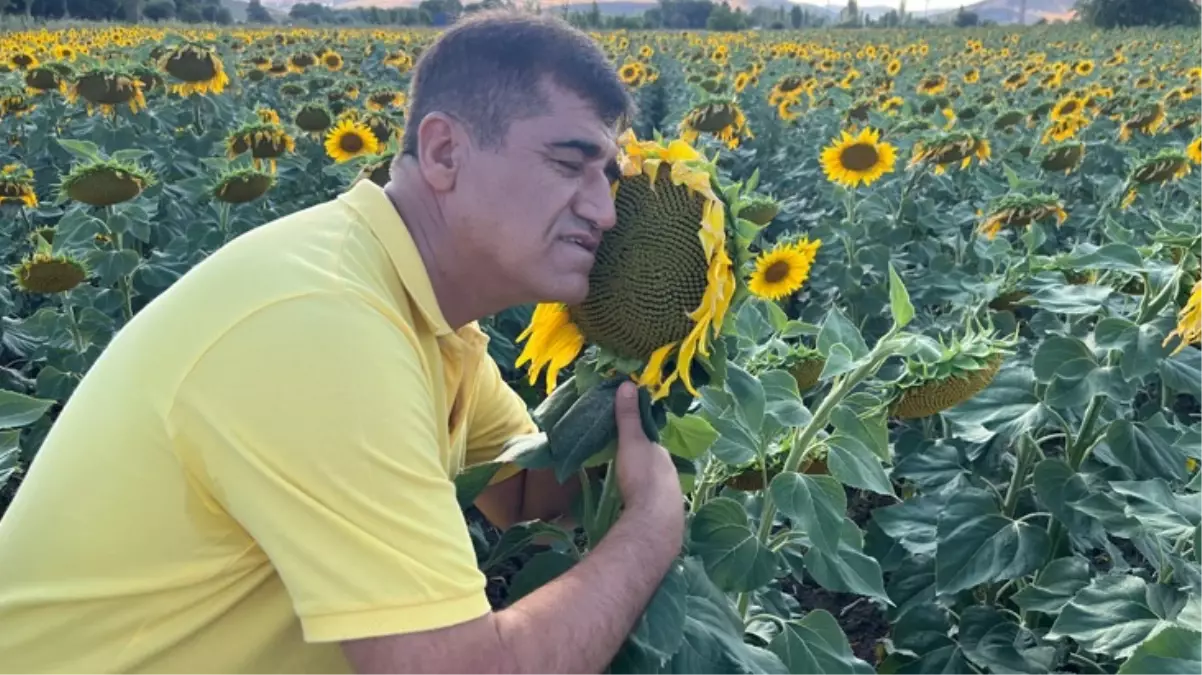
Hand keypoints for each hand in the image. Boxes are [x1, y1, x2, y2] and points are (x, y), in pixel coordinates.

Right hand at [612, 381, 683, 532]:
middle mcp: (671, 474)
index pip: (652, 442)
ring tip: (626, 483)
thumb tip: (628, 383)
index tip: (626, 437)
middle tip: (622, 461)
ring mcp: (670, 497)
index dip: (640, 438)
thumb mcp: (631, 441)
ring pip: (654, 485)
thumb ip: (628, 416)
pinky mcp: (664, 517)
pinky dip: (642, 500)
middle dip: (641, 462)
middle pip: (654, 464)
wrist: (655, 521)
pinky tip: (633, 505)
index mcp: (664, 455)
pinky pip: (652, 503)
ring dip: (642, 483)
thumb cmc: (643, 477)